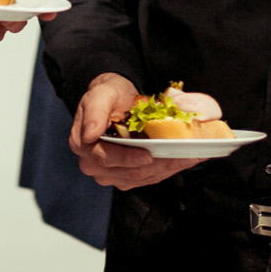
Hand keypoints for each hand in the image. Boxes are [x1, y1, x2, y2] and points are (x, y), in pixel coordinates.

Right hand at [69, 73, 199, 189]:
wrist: (118, 100)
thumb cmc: (110, 94)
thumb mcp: (102, 93)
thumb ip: (95, 111)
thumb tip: (89, 134)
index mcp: (82, 143)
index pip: (106, 157)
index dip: (128, 158)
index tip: (148, 155)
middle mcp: (92, 163)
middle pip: (128, 171)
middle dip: (157, 164)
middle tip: (182, 155)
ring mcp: (109, 173)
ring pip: (141, 177)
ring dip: (166, 168)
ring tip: (188, 157)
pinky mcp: (125, 177)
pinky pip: (147, 178)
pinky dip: (166, 170)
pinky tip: (182, 160)